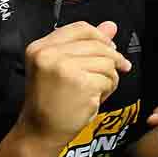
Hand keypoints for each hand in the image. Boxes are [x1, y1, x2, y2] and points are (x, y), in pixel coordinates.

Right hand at [20, 21, 131, 149]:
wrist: (41, 130)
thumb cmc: (52, 100)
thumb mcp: (62, 67)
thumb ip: (87, 44)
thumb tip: (111, 26)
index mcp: (41, 47)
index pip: (81, 27)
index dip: (101, 37)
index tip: (111, 48)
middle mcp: (49, 54)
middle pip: (98, 44)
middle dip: (112, 58)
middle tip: (117, 70)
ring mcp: (64, 67)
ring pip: (107, 61)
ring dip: (110, 76)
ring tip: (98, 88)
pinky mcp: (81, 83)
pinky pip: (109, 78)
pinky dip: (108, 89)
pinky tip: (96, 98)